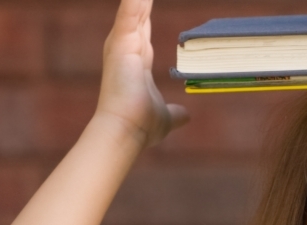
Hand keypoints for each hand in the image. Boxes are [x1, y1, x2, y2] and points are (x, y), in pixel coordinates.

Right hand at [95, 0, 188, 147]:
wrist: (127, 130)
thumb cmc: (142, 126)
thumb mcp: (166, 116)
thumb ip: (175, 113)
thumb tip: (186, 116)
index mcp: (136, 64)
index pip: (143, 33)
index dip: (146, 17)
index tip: (148, 3)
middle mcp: (126, 51)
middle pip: (138, 16)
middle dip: (143, 1)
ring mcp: (122, 46)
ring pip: (133, 10)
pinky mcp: (121, 43)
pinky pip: (129, 13)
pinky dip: (133, 2)